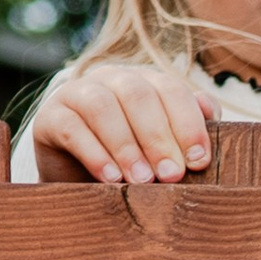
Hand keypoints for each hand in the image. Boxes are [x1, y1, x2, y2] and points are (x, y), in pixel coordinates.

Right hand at [27, 63, 221, 183]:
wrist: (78, 179)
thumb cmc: (133, 163)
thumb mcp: (164, 148)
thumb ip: (187, 127)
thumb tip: (209, 110)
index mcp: (145, 81)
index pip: (171, 90)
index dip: (188, 123)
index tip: (199, 161)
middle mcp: (111, 79)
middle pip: (137, 94)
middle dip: (158, 137)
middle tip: (172, 175)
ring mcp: (77, 93)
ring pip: (102, 106)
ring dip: (126, 145)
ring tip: (142, 180)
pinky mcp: (50, 116)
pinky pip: (71, 127)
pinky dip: (94, 153)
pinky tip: (110, 178)